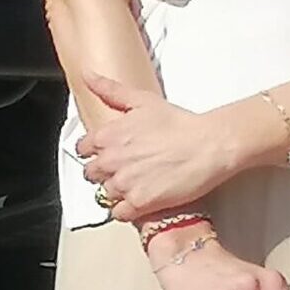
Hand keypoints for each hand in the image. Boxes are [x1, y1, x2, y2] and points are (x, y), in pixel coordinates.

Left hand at [74, 72, 248, 222]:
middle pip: (90, 174)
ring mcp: (124, 184)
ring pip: (104, 195)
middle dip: (103, 173)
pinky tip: (140, 200)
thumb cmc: (178, 123)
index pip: (82, 150)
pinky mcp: (140, 203)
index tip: (107, 154)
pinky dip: (126, 210)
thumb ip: (110, 90)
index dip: (94, 153)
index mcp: (107, 136)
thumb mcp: (142, 100)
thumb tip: (87, 75)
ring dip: (116, 192)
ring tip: (135, 185)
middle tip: (123, 171)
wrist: (207, 145)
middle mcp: (111, 161)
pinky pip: (119, 214)